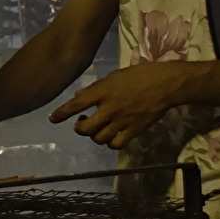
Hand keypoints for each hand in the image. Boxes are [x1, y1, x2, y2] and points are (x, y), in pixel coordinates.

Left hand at [49, 62, 205, 148]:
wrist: (166, 84)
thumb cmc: (141, 74)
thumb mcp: (115, 75)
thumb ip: (97, 87)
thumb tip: (80, 97)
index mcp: (103, 91)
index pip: (76, 104)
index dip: (62, 113)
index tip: (53, 119)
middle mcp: (109, 108)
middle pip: (85, 128)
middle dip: (79, 127)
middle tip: (82, 122)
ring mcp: (121, 121)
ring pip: (98, 138)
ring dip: (94, 136)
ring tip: (97, 128)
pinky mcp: (134, 131)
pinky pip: (115, 144)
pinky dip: (109, 143)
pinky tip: (111, 136)